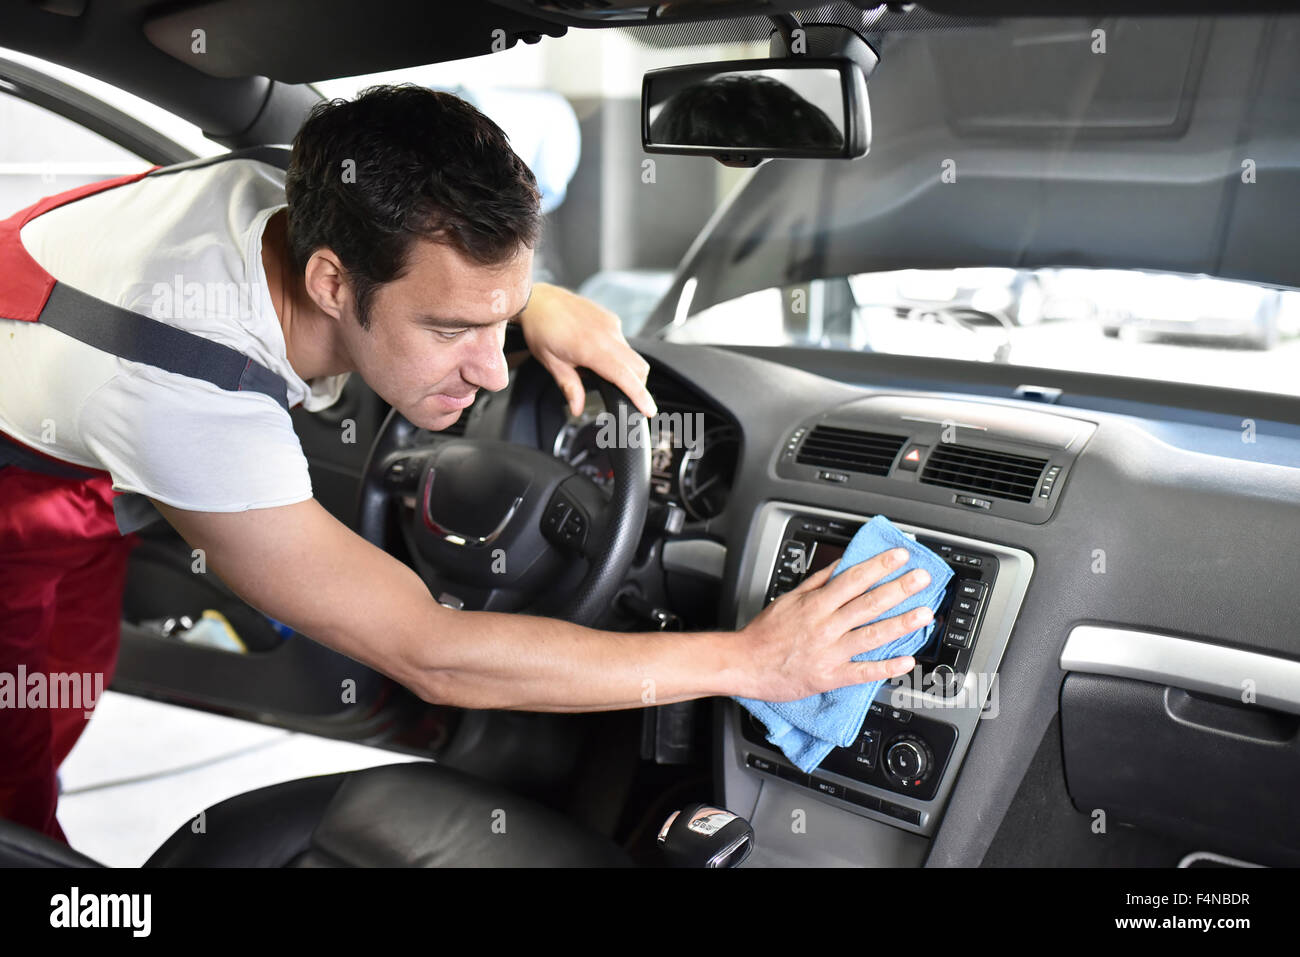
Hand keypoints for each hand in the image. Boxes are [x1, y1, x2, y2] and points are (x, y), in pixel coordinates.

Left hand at [517, 283, 656, 418]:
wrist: (538, 299)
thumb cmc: (541, 328)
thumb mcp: (551, 363)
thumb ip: (570, 387)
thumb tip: (577, 408)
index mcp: (590, 348)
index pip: (624, 376)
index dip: (639, 395)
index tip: (649, 410)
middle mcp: (606, 334)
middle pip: (639, 367)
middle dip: (638, 386)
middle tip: (625, 398)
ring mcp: (611, 324)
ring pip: (633, 355)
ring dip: (628, 371)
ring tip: (603, 373)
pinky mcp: (611, 319)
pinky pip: (624, 342)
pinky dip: (619, 355)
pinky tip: (599, 355)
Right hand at [737, 548, 934, 701]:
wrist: (745, 664)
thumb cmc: (764, 633)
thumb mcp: (788, 599)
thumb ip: (818, 582)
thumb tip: (841, 565)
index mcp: (815, 604)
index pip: (853, 579)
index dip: (879, 566)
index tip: (899, 557)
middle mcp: (825, 626)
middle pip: (868, 603)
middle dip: (899, 589)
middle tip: (922, 579)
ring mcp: (829, 652)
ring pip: (871, 635)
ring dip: (900, 624)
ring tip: (924, 615)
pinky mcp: (830, 676)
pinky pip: (862, 671)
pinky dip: (885, 667)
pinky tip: (906, 660)